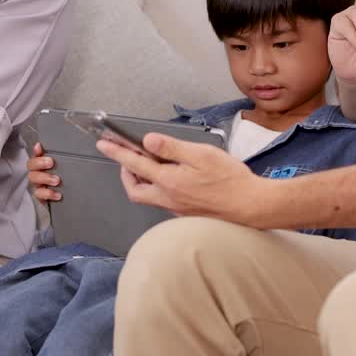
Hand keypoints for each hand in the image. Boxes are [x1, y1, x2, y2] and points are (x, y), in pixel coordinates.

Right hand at [26, 142, 60, 202]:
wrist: (68, 199)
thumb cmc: (64, 178)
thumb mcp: (64, 166)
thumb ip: (62, 157)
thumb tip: (52, 147)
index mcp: (42, 164)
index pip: (36, 153)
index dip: (35, 151)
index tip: (39, 146)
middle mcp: (37, 173)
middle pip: (31, 166)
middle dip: (40, 163)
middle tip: (51, 163)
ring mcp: (37, 185)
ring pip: (33, 180)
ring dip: (44, 178)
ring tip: (56, 180)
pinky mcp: (40, 196)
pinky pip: (39, 195)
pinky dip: (48, 194)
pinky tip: (57, 194)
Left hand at [96, 134, 258, 220]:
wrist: (252, 207)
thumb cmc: (231, 181)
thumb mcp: (201, 154)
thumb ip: (171, 148)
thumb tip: (148, 141)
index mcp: (169, 181)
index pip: (134, 164)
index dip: (116, 152)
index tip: (103, 143)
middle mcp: (168, 198)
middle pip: (135, 189)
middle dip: (125, 173)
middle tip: (128, 158)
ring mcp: (176, 209)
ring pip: (149, 196)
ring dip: (142, 181)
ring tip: (150, 165)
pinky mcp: (186, 214)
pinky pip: (163, 201)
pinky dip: (158, 188)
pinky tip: (171, 178)